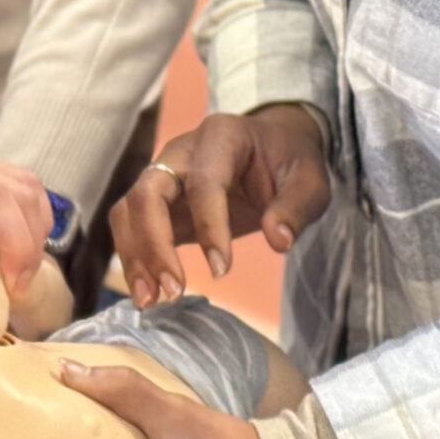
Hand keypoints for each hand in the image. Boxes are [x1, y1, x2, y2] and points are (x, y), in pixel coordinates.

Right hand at [111, 104, 329, 308]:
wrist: (272, 147)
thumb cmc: (290, 162)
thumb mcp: (310, 180)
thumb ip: (296, 207)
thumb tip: (278, 241)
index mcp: (221, 137)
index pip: (204, 183)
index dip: (210, 226)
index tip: (222, 271)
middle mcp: (181, 152)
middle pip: (148, 192)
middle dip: (154, 244)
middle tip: (172, 292)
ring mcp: (164, 174)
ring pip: (129, 209)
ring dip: (134, 256)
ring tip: (150, 300)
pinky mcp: (158, 202)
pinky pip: (131, 226)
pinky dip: (134, 259)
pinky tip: (149, 292)